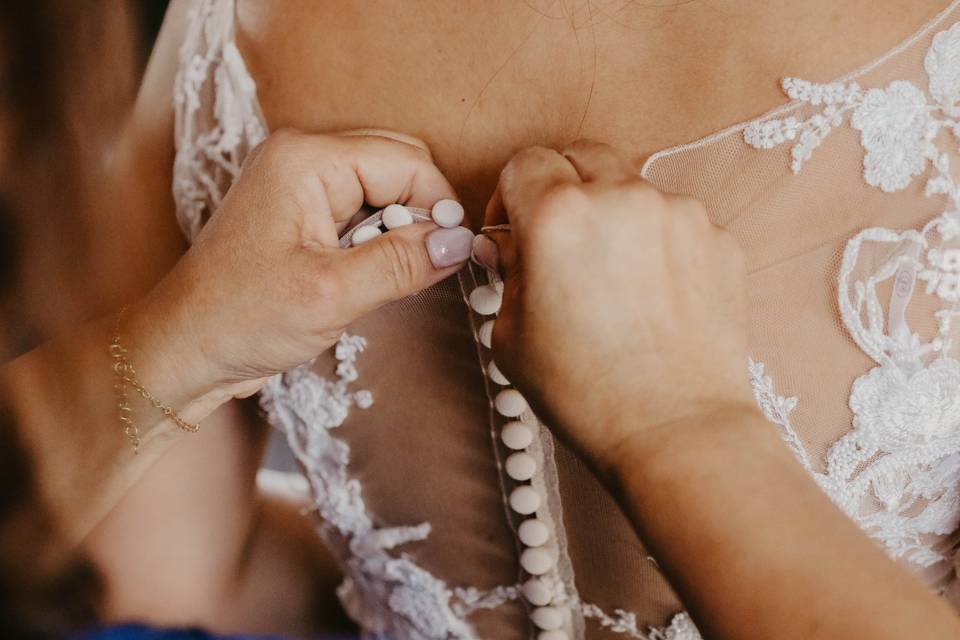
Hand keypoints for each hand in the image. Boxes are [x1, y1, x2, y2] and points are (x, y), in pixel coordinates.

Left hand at [128, 129, 472, 405]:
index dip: (439, 207)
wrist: (181, 349)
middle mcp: (301, 155)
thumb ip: (402, 262)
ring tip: (380, 275)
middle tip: (420, 265)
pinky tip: (362, 273)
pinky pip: (359, 206)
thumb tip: (460, 243)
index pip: (407, 161)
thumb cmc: (239, 319)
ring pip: (382, 186)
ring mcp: (296, 180)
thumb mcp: (333, 294)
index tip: (452, 255)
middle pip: (398, 163)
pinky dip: (375, 237)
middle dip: (421, 212)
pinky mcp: (296, 209)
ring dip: (397, 228)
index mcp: (306, 159)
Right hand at [481, 140, 754, 476]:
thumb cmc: (585, 392)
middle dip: (562, 187)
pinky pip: (676, 223)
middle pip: (581, 156)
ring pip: (632, 188)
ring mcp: (680, 214)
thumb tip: (513, 245)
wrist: (675, 430)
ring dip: (614, 217)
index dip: (509, 196)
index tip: (512, 230)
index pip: (525, 163)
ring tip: (615, 280)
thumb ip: (508, 271)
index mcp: (558, 214)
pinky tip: (654, 297)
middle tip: (560, 240)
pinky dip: (658, 245)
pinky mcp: (720, 239)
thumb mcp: (511, 334)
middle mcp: (622, 197)